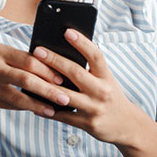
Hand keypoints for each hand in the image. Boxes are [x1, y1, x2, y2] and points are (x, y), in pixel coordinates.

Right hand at [0, 42, 66, 116]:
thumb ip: (16, 58)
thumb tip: (43, 68)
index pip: (29, 60)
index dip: (48, 70)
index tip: (63, 77)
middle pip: (26, 80)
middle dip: (48, 90)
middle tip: (65, 97)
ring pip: (17, 97)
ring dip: (37, 105)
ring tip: (53, 110)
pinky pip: (6, 105)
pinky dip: (22, 107)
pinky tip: (34, 110)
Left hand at [32, 29, 153, 146]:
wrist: (127, 125)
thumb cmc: (110, 96)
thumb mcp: (106, 80)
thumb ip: (90, 69)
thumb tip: (64, 52)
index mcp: (106, 77)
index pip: (96, 56)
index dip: (82, 43)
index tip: (67, 31)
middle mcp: (102, 91)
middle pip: (76, 73)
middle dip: (55, 61)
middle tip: (38, 50)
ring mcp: (94, 108)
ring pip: (66, 95)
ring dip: (46, 85)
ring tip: (30, 75)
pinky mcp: (87, 124)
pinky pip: (63, 116)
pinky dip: (47, 109)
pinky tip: (33, 101)